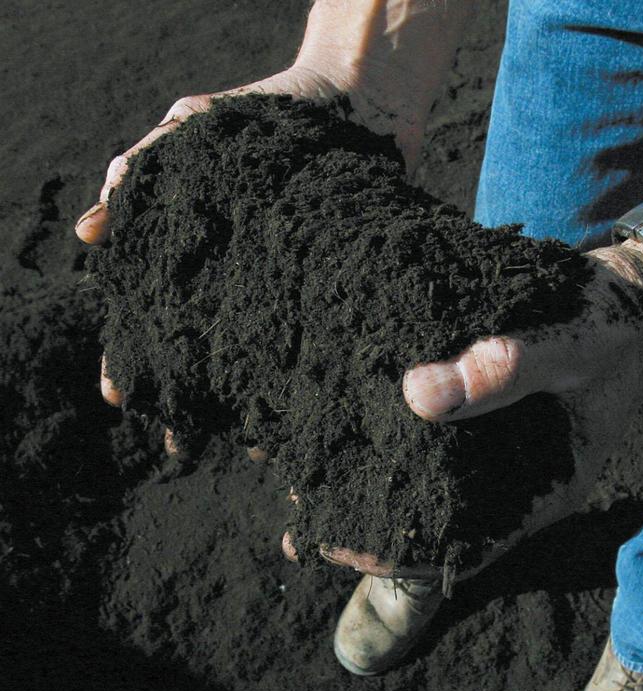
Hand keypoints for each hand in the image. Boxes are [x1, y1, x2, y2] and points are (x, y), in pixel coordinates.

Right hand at [82, 0, 462, 452]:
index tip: (122, 396)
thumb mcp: (199, 130)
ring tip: (246, 445)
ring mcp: (292, 288)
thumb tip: (89, 232)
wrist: (359, 98)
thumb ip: (146, 169)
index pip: (150, 310)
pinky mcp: (341, 290)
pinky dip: (314, 381)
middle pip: (202, 349)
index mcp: (198, 245)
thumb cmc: (270, 110)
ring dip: (250, 404)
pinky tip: (310, 416)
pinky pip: (324, 346)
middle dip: (188, 399)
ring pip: (263, 359)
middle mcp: (242, 277)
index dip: (132, 353)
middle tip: (179, 443)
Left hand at [283, 240, 642, 582]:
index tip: (340, 543)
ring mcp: (500, 441)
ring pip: (427, 471)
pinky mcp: (485, 402)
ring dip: (371, 468)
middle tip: (301, 516)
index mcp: (545, 490)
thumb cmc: (619, 327)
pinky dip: (388, 420)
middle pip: (435, 515)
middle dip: (370, 516)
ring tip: (300, 466)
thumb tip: (416, 393)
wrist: (641, 293)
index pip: (466, 545)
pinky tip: (340, 403)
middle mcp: (517, 475)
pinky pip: (432, 421)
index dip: (401, 553)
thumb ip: (508, 369)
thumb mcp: (574, 346)